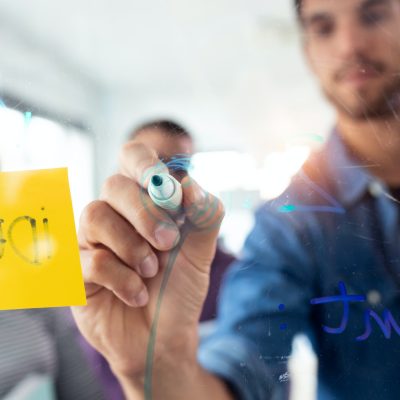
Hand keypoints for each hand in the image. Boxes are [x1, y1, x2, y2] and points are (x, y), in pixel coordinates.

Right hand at [71, 141, 223, 383]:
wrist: (163, 337)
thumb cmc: (179, 289)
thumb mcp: (201, 252)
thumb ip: (204, 215)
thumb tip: (189, 183)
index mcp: (144, 202)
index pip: (132, 158)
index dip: (143, 162)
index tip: (160, 182)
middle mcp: (115, 214)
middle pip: (113, 185)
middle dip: (145, 213)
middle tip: (169, 241)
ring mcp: (92, 240)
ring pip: (95, 215)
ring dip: (131, 246)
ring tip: (151, 271)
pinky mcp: (77, 269)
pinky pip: (90, 259)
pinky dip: (122, 279)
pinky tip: (137, 294)